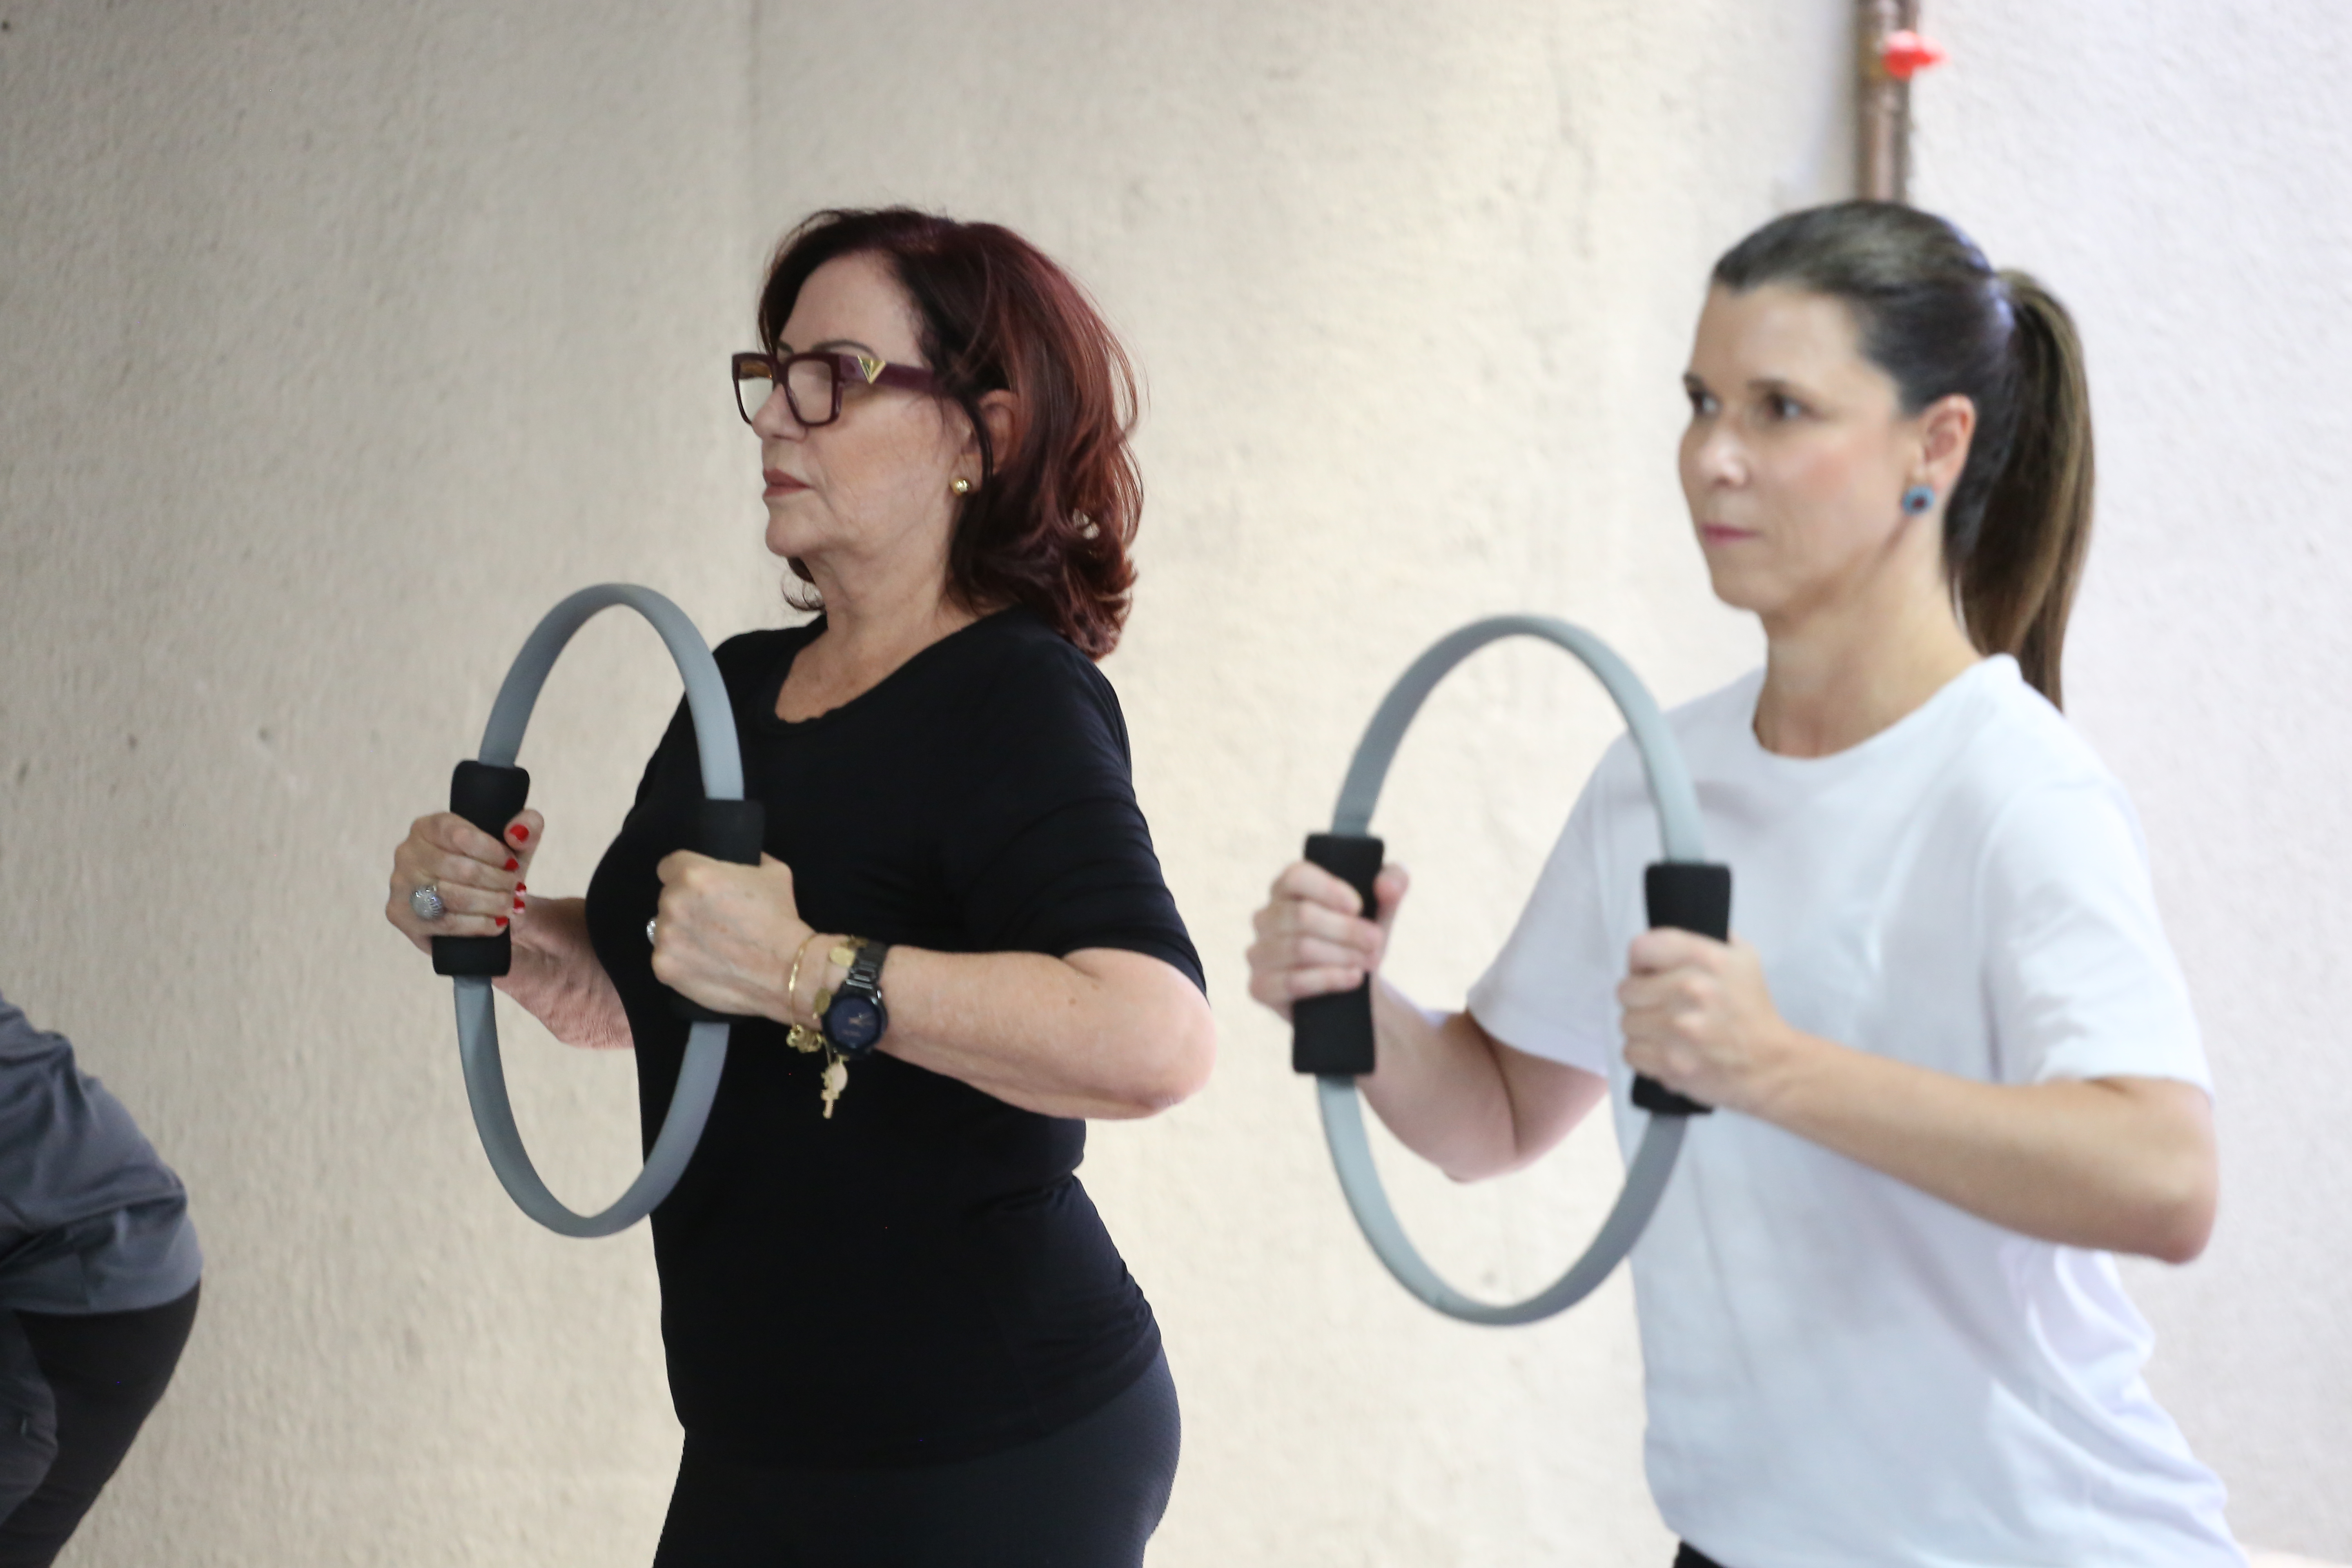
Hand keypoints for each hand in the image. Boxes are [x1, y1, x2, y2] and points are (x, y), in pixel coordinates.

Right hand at [386, 808, 540, 953]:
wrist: (480, 909)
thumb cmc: (493, 871)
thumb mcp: (516, 846)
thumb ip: (527, 826)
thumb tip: (517, 832)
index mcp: (429, 826)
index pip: (462, 835)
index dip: (494, 852)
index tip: (513, 863)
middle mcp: (407, 851)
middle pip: (461, 869)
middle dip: (498, 882)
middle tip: (517, 889)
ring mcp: (401, 884)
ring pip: (453, 897)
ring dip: (491, 903)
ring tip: (510, 905)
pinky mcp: (401, 915)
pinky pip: (445, 923)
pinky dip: (478, 925)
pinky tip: (497, 923)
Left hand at [649, 852, 812, 1021]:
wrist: (785, 970)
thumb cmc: (779, 919)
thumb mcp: (774, 874)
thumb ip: (753, 860)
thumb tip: (750, 856)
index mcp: (692, 873)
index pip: (669, 866)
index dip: (684, 875)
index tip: (699, 889)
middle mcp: (672, 902)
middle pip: (668, 898)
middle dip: (685, 906)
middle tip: (712, 920)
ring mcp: (664, 937)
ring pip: (665, 929)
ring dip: (681, 934)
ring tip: (710, 946)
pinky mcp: (663, 967)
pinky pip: (665, 958)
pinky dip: (681, 961)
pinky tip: (705, 965)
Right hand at [1245, 859, 1408, 1020]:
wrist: (1354, 987)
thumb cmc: (1360, 939)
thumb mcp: (1382, 908)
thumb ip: (1393, 883)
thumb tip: (1386, 885)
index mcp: (1286, 889)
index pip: (1296, 876)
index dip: (1329, 890)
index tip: (1359, 906)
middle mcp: (1265, 917)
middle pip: (1302, 915)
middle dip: (1347, 930)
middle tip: (1376, 942)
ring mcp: (1258, 953)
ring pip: (1300, 948)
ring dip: (1342, 955)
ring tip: (1369, 962)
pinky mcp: (1260, 987)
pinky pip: (1292, 982)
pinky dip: (1329, 980)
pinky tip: (1353, 979)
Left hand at [1616, 928, 1799, 1114]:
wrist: (1769, 1064)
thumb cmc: (1751, 1011)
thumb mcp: (1743, 958)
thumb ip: (1709, 937)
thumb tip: (1677, 925)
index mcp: (1706, 959)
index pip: (1641, 948)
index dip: (1640, 962)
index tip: (1648, 973)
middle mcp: (1691, 989)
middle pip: (1626, 989)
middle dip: (1640, 998)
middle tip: (1661, 1006)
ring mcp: (1679, 1028)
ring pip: (1626, 1022)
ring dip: (1641, 1028)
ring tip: (1666, 1031)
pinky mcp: (1671, 1062)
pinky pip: (1630, 1052)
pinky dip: (1644, 1054)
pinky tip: (1666, 1050)